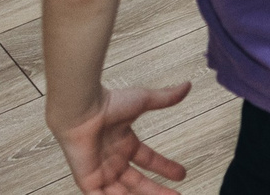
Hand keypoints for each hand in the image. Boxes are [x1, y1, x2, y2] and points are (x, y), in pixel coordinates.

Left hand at [51, 83, 189, 193]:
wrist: (82, 112)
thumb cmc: (108, 104)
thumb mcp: (143, 101)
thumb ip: (165, 98)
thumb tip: (187, 86)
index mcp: (125, 144)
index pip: (148, 161)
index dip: (165, 168)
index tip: (181, 175)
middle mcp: (114, 160)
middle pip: (137, 182)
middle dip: (156, 190)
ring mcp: (101, 172)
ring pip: (121, 193)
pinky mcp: (88, 181)